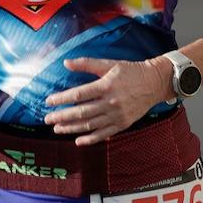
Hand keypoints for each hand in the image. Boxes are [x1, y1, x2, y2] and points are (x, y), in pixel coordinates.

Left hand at [43, 57, 171, 145]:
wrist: (155, 83)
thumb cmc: (131, 71)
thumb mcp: (109, 64)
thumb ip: (87, 63)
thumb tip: (66, 62)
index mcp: (106, 86)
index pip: (78, 95)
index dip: (62, 99)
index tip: (49, 102)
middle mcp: (111, 102)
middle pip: (81, 112)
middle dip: (62, 116)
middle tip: (47, 119)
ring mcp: (117, 115)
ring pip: (90, 125)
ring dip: (71, 128)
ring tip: (57, 129)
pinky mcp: (123, 124)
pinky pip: (103, 134)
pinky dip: (90, 139)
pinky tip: (78, 140)